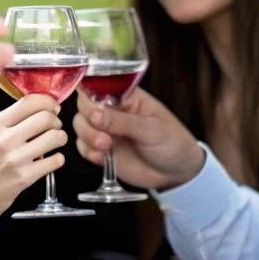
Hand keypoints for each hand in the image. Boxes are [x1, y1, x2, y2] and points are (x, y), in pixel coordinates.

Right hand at [0, 94, 65, 220]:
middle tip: (54, 126)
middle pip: (45, 117)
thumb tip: (34, 109)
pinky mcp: (25, 178)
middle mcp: (4, 140)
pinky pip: (55, 161)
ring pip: (55, 137)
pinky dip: (58, 159)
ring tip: (55, 142)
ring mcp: (15, 159)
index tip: (52, 106)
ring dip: (60, 138)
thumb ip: (5, 121)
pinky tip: (51, 160)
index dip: (47, 101)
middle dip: (56, 120)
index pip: (28, 102)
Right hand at [72, 87, 204, 191]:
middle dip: (88, 120)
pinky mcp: (102, 151)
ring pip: (80, 126)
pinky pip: (83, 147)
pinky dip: (88, 152)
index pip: (98, 86)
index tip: (93, 110)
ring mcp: (105, 131)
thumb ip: (123, 122)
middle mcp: (112, 111)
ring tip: (105, 147)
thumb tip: (95, 115)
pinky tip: (102, 158)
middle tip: (103, 135)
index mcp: (126, 97)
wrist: (178, 173)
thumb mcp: (152, 129)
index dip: (89, 95)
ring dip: (87, 137)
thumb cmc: (172, 142)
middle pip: (84, 106)